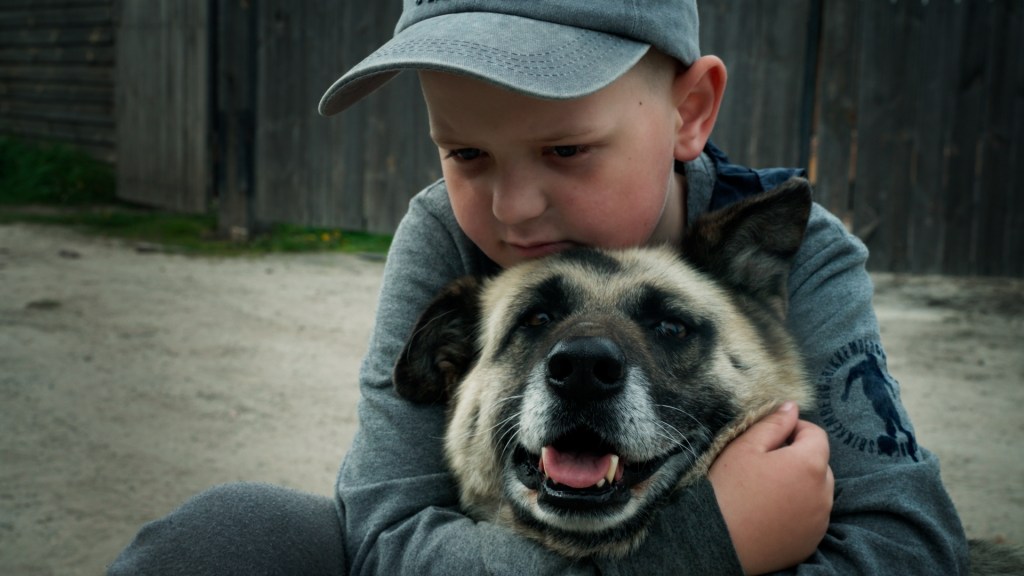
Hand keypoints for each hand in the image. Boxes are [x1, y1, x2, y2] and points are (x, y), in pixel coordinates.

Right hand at [708, 402, 833, 574]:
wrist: (717, 540)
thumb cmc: (728, 489)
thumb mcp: (745, 446)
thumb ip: (773, 424)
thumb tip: (792, 407)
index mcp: (809, 464)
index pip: (816, 435)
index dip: (795, 430)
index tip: (772, 437)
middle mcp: (823, 494)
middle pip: (820, 464)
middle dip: (799, 458)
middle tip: (766, 465)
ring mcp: (819, 521)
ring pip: (817, 492)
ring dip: (800, 486)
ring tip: (767, 491)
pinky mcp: (811, 542)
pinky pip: (811, 518)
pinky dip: (798, 511)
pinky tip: (771, 512)